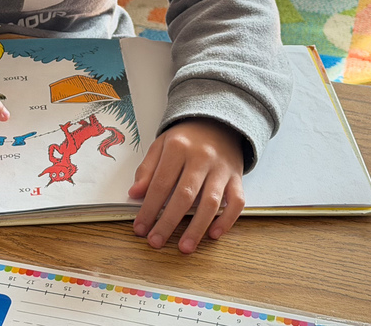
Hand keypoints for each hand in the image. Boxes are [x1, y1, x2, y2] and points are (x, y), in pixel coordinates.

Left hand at [128, 118, 245, 253]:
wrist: (218, 122)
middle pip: (184, 195)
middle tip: (156, 242)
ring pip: (210, 202)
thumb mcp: (161, 145)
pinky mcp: (237, 177)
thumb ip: (147, 169)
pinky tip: (214, 234)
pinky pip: (236, 201)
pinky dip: (227, 219)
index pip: (160, 184)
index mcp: (178, 148)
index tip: (140, 228)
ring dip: (197, 228)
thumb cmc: (186, 138)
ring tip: (184, 247)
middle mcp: (201, 158)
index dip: (149, 208)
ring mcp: (221, 169)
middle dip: (168, 222)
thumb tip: (134, 193)